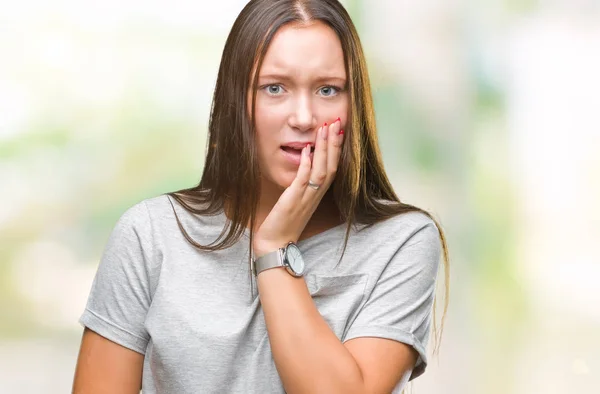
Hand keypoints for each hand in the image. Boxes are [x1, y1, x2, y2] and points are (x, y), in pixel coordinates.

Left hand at [253, 118, 344, 256]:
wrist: (275, 244)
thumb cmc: (284, 223)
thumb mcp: (296, 200)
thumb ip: (302, 184)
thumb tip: (305, 163)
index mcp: (318, 194)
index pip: (333, 167)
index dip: (337, 148)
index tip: (339, 130)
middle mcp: (316, 195)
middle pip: (332, 165)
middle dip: (334, 142)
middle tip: (337, 121)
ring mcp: (306, 198)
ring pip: (322, 170)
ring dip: (324, 148)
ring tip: (325, 129)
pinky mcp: (293, 201)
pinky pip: (303, 180)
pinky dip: (306, 164)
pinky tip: (306, 150)